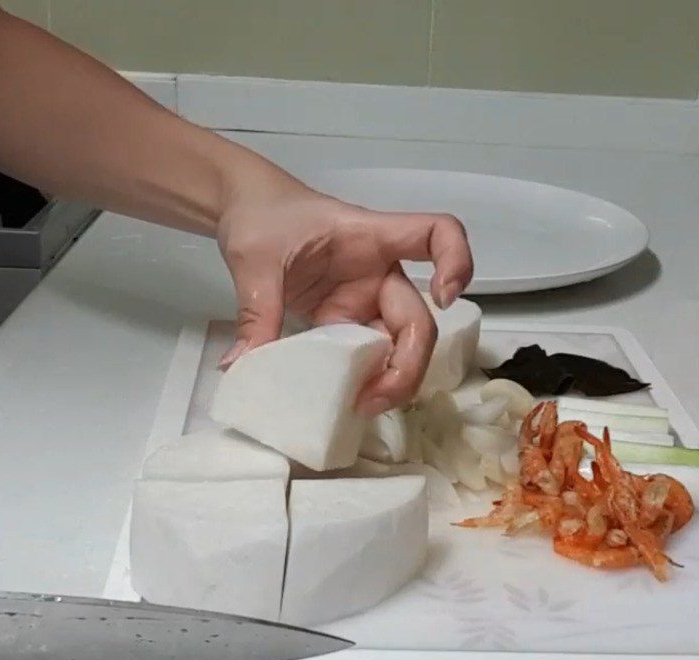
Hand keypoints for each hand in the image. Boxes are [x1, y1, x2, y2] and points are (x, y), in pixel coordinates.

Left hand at [216, 179, 472, 413]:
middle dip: (408, 365)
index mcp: (370, 239)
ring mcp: (363, 302)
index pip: (437, 234)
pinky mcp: (343, 323)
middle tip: (373, 399)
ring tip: (359, 408)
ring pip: (398, 347)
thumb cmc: (262, 216)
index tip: (444, 298)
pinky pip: (365, 357)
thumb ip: (255, 311)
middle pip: (419, 320)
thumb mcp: (256, 260)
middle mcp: (378, 274)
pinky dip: (361, 381)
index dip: (457, 262)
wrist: (245, 211)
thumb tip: (241, 366)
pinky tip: (344, 402)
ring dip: (389, 381)